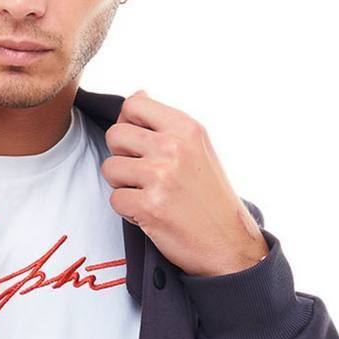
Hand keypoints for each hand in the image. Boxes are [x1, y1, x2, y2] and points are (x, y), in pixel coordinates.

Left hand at [100, 89, 267, 275]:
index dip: (128, 124)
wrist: (229, 242)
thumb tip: (137, 95)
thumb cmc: (210, 197)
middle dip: (121, 156)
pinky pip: (115, 199)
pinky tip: (150, 213)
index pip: (134, 104)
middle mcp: (173, 147)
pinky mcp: (149, 206)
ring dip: (123, 184)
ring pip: (110, 168)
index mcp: (186, 128)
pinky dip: (128, 211)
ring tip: (149, 194)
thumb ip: (165, 124)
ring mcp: (160, 176)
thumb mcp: (198, 149)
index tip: (141, 144)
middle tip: (143, 174)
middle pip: (114, 135)